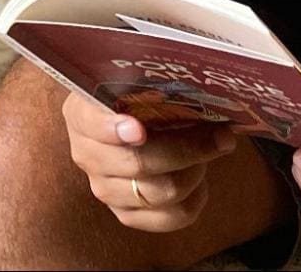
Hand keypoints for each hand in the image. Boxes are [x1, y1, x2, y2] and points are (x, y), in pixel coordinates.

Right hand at [63, 91, 238, 233]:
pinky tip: (199, 182)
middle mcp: (86, 154)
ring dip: (193, 173)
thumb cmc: (136, 98)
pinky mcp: (126, 214)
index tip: (139, 129)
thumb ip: (150, 81)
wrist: (132, 126)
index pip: (93, 124)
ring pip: (158, 193)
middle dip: (186, 149)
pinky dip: (193, 201)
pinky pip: (168, 218)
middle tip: (219, 136)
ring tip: (207, 154)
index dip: (114, 129)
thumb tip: (198, 85)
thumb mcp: (135, 81)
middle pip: (137, 163)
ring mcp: (104, 189)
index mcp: (81, 114)